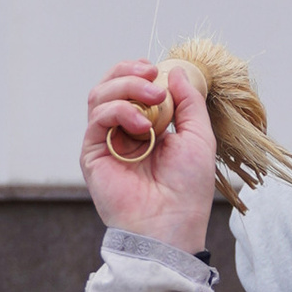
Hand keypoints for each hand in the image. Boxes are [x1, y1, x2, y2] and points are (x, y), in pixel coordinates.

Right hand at [80, 59, 216, 253]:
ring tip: (152, 99)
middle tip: (152, 77)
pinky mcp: (92, 154)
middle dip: (130, 73)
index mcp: (146, 126)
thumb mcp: (199, 136)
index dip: (138, 71)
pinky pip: (97, 118)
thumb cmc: (188, 188)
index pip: (130, 86)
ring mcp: (105, 142)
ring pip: (100, 96)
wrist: (171, 223)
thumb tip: (175, 71)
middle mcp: (122, 132)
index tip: (156, 69)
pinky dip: (119, 111)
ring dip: (126, 87)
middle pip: (110, 85)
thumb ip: (189, 102)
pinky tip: (141, 125)